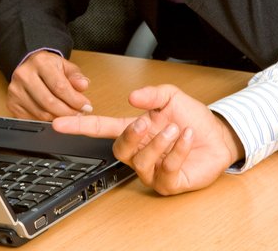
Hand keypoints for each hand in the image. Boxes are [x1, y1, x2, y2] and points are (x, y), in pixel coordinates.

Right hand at [7, 50, 92, 120]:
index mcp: (40, 62)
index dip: (74, 100)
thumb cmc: (48, 67)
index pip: (59, 86)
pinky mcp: (12, 104)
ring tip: (69, 116)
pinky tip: (54, 117)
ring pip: (41, 113)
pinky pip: (32, 119)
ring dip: (59, 118)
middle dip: (68, 112)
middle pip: (49, 102)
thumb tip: (83, 85)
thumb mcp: (65, 66)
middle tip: (79, 115)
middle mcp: (24, 75)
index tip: (85, 106)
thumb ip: (76, 76)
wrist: (29, 66)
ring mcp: (15, 91)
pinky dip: (46, 121)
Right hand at [53, 84, 242, 194]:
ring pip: (142, 161)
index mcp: (135, 130)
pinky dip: (176, 151)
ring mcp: (153, 170)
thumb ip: (152, 94)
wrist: (218, 135)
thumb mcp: (172, 96)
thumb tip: (132, 96)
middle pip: (119, 149)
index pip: (101, 129)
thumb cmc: (192, 118)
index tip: (60, 123)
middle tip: (148, 121)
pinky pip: (165, 170)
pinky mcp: (169, 183)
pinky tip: (185, 138)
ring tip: (176, 128)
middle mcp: (140, 152)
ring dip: (159, 141)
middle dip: (132, 135)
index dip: (80, 127)